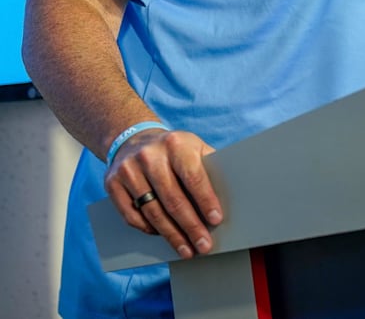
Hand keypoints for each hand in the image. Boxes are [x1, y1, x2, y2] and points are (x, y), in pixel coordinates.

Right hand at [104, 128, 222, 258]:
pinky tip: (162, 236)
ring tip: (186, 249)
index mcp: (175, 144)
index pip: (193, 177)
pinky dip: (148, 229)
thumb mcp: (193, 146)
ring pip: (153, 212)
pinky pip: (131, 216)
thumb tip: (230, 194)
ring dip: (171, 235)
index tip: (216, 220)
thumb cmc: (173, 149)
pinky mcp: (112, 183)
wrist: (134, 138)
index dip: (205, 201)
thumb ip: (209, 166)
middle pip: (173, 200)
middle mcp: (150, 155)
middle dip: (191, 227)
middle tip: (203, 245)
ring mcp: (128, 169)